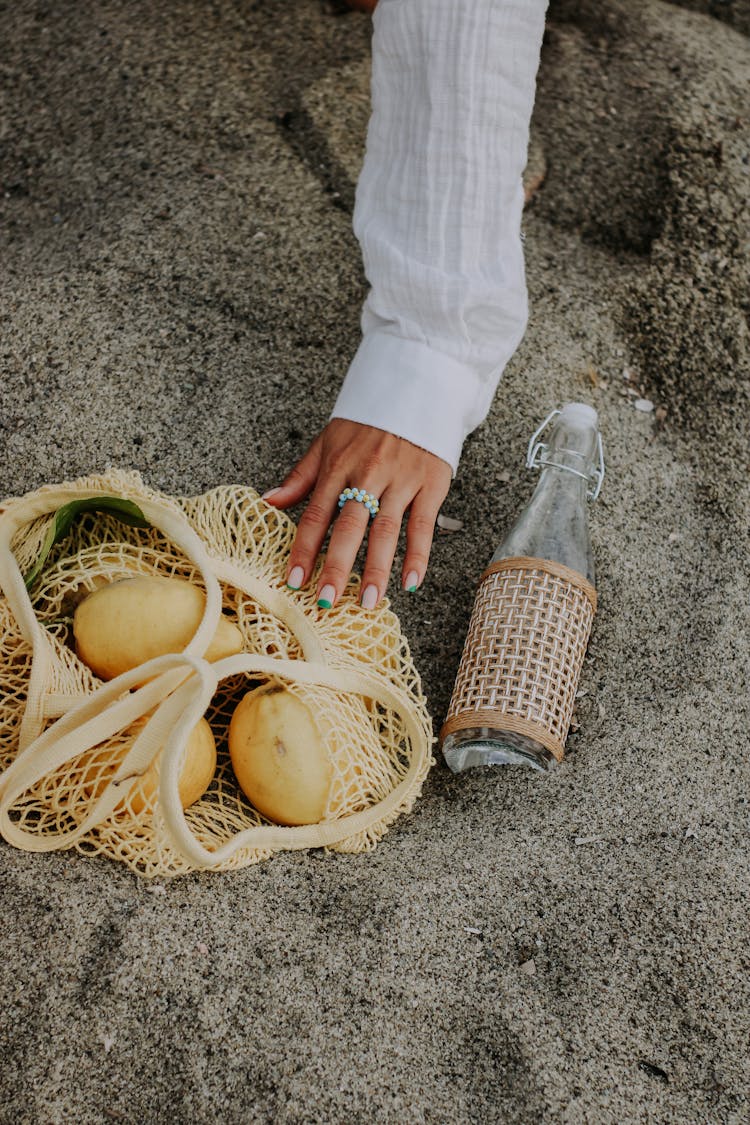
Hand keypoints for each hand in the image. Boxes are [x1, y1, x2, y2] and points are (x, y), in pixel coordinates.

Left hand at [263, 419, 451, 608]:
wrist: (418, 387)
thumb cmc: (369, 420)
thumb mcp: (328, 441)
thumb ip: (301, 477)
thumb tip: (269, 503)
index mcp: (338, 465)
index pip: (316, 513)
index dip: (304, 548)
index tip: (294, 579)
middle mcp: (368, 474)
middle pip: (349, 526)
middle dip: (336, 567)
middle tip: (327, 601)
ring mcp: (401, 480)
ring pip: (386, 530)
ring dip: (377, 569)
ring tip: (369, 602)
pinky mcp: (431, 484)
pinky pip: (423, 525)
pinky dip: (419, 556)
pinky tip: (411, 583)